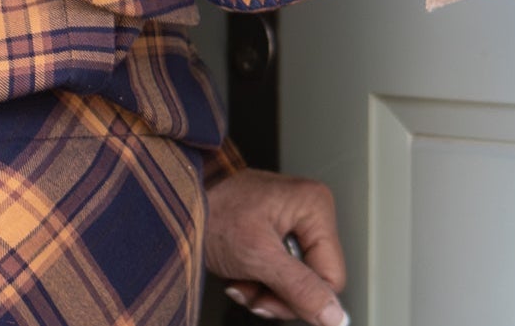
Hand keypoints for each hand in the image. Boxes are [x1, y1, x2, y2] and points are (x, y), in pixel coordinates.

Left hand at [204, 168, 348, 324]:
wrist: (179, 201)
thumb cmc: (212, 210)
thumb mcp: (257, 255)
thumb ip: (299, 288)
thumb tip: (335, 316)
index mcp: (316, 208)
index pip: (332, 277)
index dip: (303, 298)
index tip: (268, 299)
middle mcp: (310, 214)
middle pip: (313, 282)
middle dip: (276, 293)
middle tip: (249, 287)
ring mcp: (292, 224)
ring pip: (293, 283)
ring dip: (262, 290)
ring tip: (238, 276)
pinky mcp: (275, 235)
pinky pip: (278, 274)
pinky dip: (255, 280)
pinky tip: (236, 272)